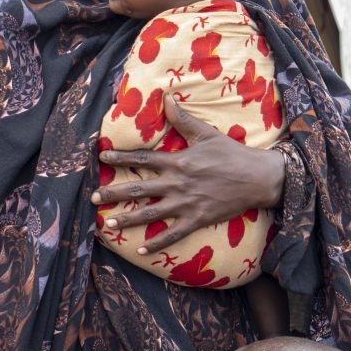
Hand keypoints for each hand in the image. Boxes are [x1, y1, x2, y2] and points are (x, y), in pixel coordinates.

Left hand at [91, 96, 284, 252]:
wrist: (257, 178)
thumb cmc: (231, 154)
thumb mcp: (207, 134)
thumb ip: (183, 120)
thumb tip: (167, 99)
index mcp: (178, 161)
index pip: (142, 158)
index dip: (121, 158)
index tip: (102, 158)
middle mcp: (177, 183)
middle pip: (139, 188)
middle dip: (114, 192)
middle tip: (94, 197)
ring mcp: (186, 203)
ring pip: (151, 213)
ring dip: (128, 219)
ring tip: (108, 224)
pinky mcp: (197, 219)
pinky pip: (173, 234)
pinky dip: (157, 243)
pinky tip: (141, 250)